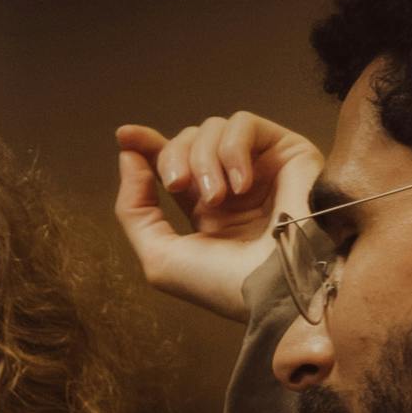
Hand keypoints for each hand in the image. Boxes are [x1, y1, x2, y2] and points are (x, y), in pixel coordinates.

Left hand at [113, 112, 324, 318]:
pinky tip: (242, 186)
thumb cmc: (226, 284)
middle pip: (187, 140)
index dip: (147, 144)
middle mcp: (233, 185)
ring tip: (219, 197)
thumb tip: (128, 156)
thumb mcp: (161, 257)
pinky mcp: (286, 151)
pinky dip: (233, 150)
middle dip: (172, 157)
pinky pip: (244, 124)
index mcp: (207, 209)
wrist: (281, 288)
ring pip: (212, 128)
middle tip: (178, 185)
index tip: (125, 136)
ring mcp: (260, 167)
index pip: (174, 161)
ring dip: (204, 159)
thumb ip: (135, 209)